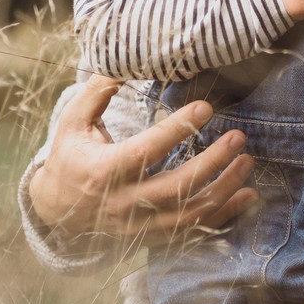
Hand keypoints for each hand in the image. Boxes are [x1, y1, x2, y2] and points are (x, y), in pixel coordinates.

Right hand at [28, 77, 254, 253]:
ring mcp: (140, 225)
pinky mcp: (152, 238)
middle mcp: (125, 202)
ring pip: (190, 214)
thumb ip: (96, 93)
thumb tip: (121, 65)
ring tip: (247, 161)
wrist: (55, 214)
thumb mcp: (72, 123)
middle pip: (176, 188)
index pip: (147, 151)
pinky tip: (247, 196)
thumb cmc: (69, 159)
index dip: (177, 130)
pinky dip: (224, 216)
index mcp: (105, 170)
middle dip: (212, 163)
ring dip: (225, 189)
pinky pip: (193, 232)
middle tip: (239, 137)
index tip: (206, 108)